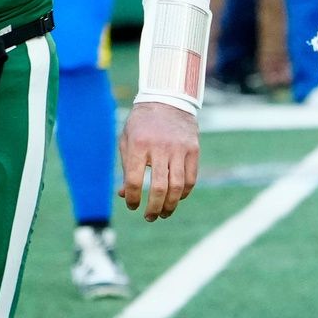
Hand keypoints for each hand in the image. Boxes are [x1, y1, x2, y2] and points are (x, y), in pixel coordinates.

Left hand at [118, 102, 198, 220]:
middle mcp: (160, 147)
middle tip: (150, 217)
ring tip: (164, 213)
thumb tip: (124, 194)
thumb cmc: (142, 124)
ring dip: (171, 205)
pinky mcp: (193, 150)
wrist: (167, 100)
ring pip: (177, 186)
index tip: (132, 205)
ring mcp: (179, 149)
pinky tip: (176, 198)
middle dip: (154, 208)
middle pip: (159, 187)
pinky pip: (191, 179)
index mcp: (138, 145)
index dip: (132, 198)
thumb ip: (125, 167)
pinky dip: (183, 193)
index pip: (133, 180)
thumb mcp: (127, 140)